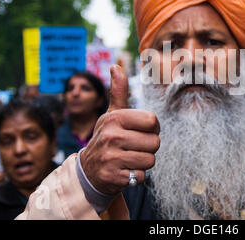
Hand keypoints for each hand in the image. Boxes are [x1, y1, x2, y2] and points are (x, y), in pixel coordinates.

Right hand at [80, 65, 159, 194]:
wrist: (89, 171)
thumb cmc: (107, 137)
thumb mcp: (111, 114)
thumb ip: (118, 91)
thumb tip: (115, 66)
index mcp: (114, 118)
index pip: (152, 120)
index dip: (152, 128)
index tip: (140, 131)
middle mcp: (111, 136)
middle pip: (155, 142)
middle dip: (148, 147)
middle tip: (133, 147)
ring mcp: (111, 158)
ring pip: (150, 160)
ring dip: (143, 162)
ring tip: (129, 158)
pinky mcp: (114, 178)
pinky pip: (142, 176)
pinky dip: (136, 176)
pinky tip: (124, 170)